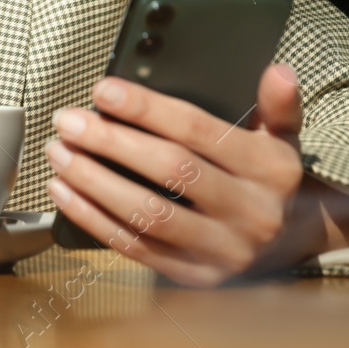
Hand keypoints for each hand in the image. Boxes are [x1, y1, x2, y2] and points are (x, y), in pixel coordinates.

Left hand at [45, 63, 348, 286]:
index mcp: (269, 169)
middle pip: (170, 171)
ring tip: (58, 154)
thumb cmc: (267, 178)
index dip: (146, 109)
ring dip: (94, 183)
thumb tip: (278, 71)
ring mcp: (223, 250)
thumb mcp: (283, 137)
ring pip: (148, 214)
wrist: (290, 243)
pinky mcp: (195, 276)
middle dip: (111, 143)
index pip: (197, 131)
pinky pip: (136, 248)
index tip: (102, 90)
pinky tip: (64, 193)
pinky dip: (93, 219)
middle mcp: (251, 212)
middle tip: (68, 121)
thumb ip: (277, 105)